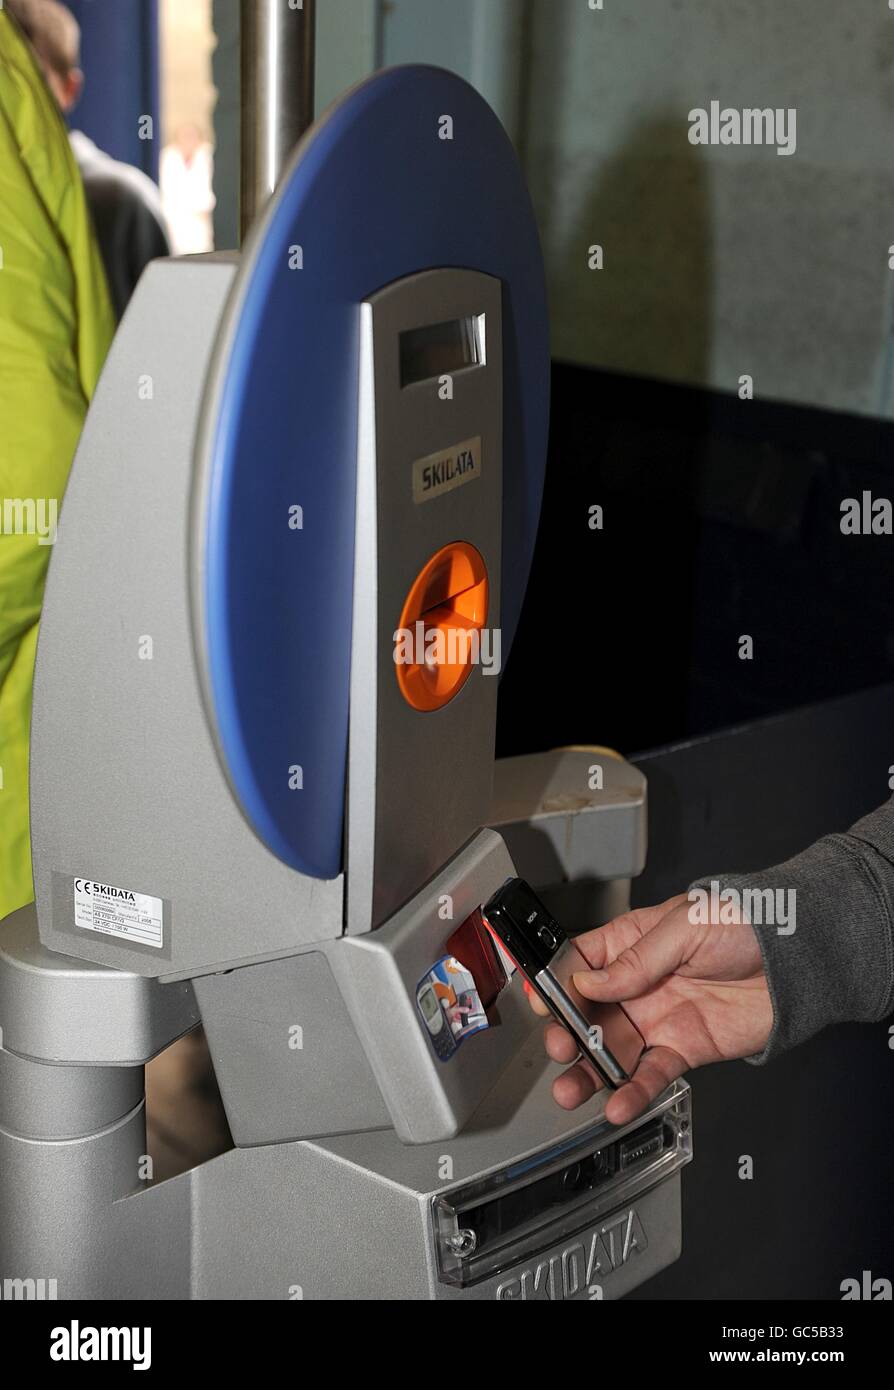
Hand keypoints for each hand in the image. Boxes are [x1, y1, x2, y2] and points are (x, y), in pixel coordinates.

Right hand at [527, 893, 772, 1125]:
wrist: (796, 957)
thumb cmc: (742, 922)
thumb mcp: (682, 927)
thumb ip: (634, 960)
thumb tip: (589, 983)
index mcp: (629, 943)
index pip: (579, 964)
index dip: (555, 983)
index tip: (541, 1003)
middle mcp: (637, 984)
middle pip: (586, 1013)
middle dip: (565, 1032)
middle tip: (560, 1045)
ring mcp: (657, 1019)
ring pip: (610, 1051)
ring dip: (587, 1072)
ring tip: (569, 1091)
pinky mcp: (683, 1049)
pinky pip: (650, 1074)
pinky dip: (632, 1092)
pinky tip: (616, 1104)